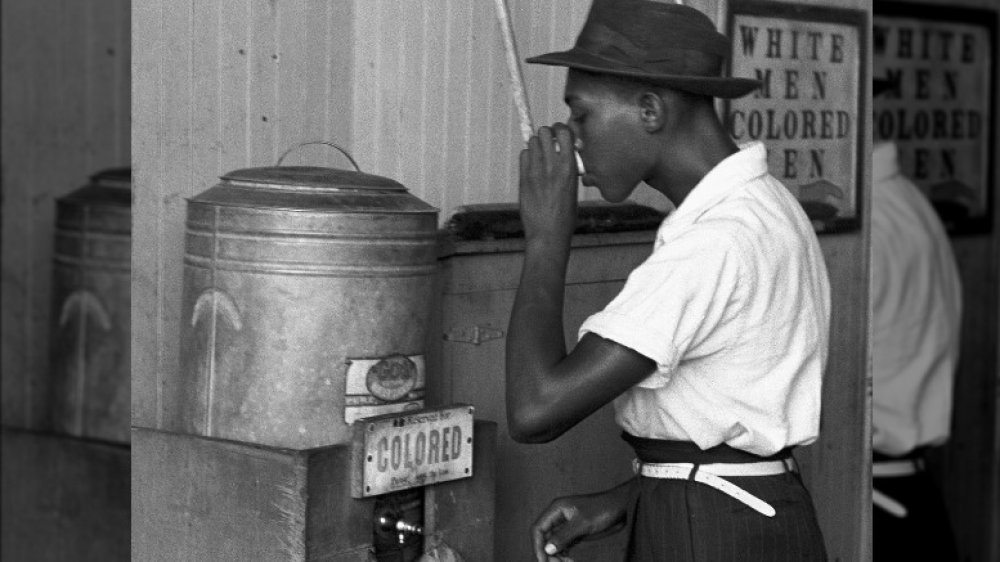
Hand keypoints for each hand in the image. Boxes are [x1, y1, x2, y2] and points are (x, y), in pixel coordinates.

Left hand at [519, 123, 578, 247]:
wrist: (548, 233)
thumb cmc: (565, 215)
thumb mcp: (574, 188)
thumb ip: (569, 168)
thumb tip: (565, 153)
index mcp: (570, 167)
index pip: (564, 132)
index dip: (561, 130)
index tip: (561, 135)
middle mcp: (552, 165)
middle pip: (544, 132)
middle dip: (546, 134)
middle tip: (549, 143)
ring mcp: (536, 171)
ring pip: (532, 142)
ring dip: (536, 145)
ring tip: (541, 156)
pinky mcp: (524, 178)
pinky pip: (524, 155)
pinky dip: (528, 157)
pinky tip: (532, 167)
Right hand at [531, 482, 632, 561]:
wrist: (622, 507)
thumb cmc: (603, 509)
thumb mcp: (583, 523)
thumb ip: (564, 536)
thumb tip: (547, 549)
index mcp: (556, 509)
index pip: (538, 529)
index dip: (538, 546)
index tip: (544, 560)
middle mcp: (559, 517)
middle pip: (544, 537)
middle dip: (548, 552)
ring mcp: (567, 525)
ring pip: (553, 543)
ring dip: (556, 555)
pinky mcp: (575, 532)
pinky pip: (563, 545)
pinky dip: (564, 554)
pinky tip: (569, 560)